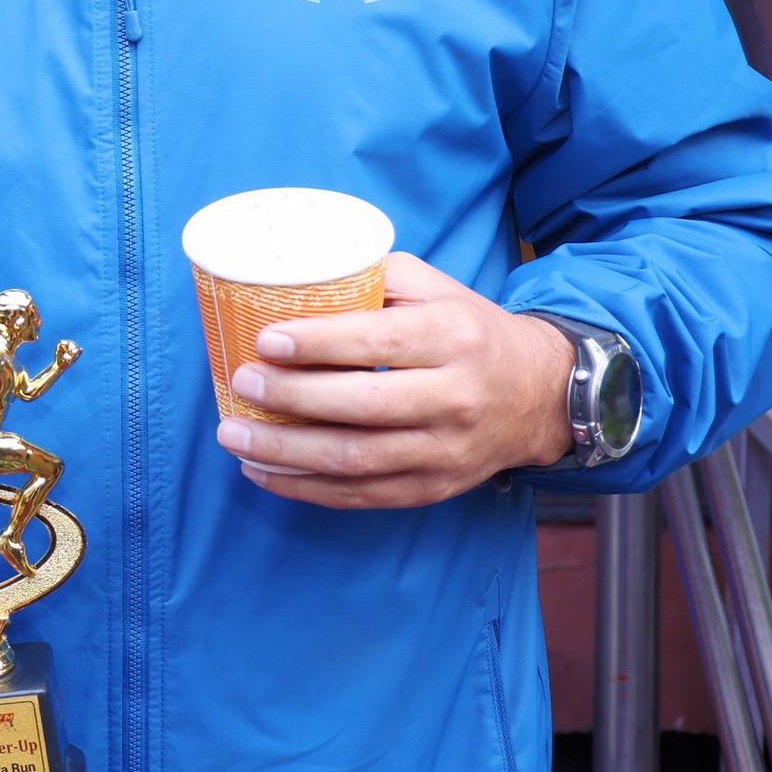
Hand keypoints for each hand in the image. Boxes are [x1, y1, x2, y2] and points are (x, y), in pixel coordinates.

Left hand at [214, 253, 574, 508]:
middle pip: (363, 405)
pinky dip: (306, 488)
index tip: (267, 340)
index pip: (379, 342)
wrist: (538, 395)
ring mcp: (445, 450)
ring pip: (356, 459)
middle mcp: (454, 397)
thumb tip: (299, 276)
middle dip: (292, 398)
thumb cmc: (468, 331)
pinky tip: (262, 471)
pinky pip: (362, 495)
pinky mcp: (433, 487)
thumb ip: (374, 277)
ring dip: (286, 452)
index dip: (318, 344)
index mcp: (453, 338)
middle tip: (241, 382)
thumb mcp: (436, 288)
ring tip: (233, 435)